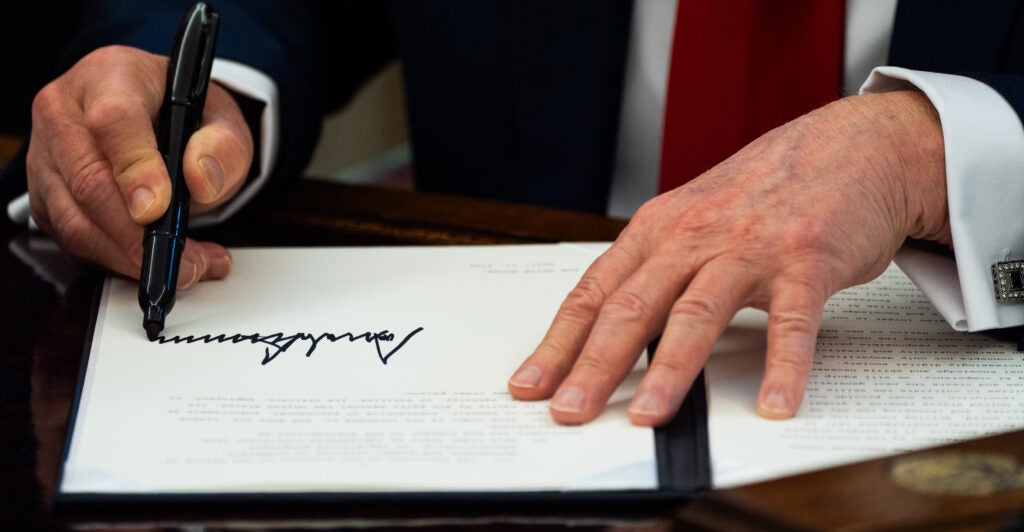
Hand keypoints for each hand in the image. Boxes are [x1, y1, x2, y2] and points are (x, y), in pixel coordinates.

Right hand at [26, 45, 253, 286]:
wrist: (156, 117)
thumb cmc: (184, 115)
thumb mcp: (223, 121)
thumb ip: (222, 147)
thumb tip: (201, 180)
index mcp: (111, 76)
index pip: (113, 121)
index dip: (136, 170)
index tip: (159, 210)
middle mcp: (65, 111)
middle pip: (88, 181)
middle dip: (139, 235)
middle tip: (188, 260)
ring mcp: (46, 155)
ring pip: (75, 220)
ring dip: (130, 257)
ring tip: (185, 266)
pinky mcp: (45, 195)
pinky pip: (72, 239)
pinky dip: (116, 261)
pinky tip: (154, 260)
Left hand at [509, 91, 951, 424]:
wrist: (854, 144)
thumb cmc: (768, 189)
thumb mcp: (697, 218)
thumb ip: (659, 270)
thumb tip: (612, 334)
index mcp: (661, 229)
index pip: (594, 293)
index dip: (558, 342)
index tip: (529, 384)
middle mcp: (696, 235)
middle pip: (632, 306)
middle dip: (595, 365)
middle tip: (568, 411)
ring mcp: (750, 247)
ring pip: (698, 313)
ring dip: (669, 369)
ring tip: (648, 416)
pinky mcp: (807, 260)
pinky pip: (792, 321)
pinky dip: (783, 365)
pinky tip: (773, 403)